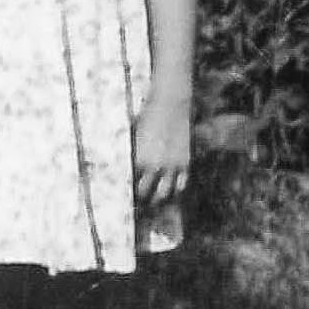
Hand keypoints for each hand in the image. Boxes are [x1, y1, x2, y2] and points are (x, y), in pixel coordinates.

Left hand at [133, 95, 190, 210]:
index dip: (127, 191)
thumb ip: (131, 153)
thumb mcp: (133, 135)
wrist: (170, 104)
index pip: (131, 183)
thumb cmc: (147, 116)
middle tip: (137, 204)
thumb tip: (124, 165)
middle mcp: (155, 166)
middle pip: (146, 192)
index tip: (123, 197)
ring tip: (153, 202)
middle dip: (141, 199)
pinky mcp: (185, 162)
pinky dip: (175, 190)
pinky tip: (170, 191)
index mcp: (139, 159)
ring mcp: (172, 166)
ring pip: (165, 192)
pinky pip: (181, 184)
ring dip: (158, 198)